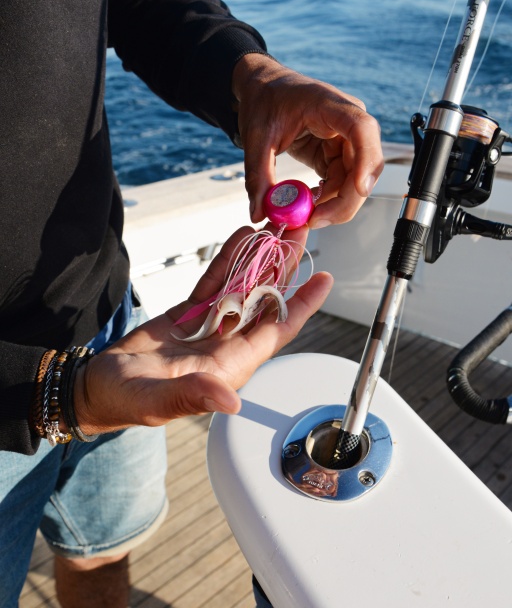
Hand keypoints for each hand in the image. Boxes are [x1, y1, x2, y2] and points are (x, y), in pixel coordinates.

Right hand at [73, 226, 332, 433]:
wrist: (98, 388)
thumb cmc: (128, 401)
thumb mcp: (158, 401)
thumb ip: (192, 397)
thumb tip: (231, 400)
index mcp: (229, 364)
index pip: (275, 330)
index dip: (302, 305)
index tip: (324, 278)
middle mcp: (226, 343)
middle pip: (265, 299)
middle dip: (285, 266)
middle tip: (300, 232)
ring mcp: (208, 325)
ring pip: (242, 285)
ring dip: (259, 256)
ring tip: (277, 227)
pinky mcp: (188, 313)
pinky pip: (214, 281)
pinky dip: (227, 259)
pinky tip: (241, 238)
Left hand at [232, 53, 383, 228]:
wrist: (262, 89)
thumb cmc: (264, 100)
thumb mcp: (256, 138)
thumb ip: (258, 175)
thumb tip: (259, 212)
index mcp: (331, 104)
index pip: (362, 129)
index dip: (367, 160)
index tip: (359, 189)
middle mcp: (348, 121)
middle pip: (364, 164)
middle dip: (345, 198)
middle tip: (316, 220)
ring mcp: (346, 139)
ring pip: (355, 180)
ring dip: (335, 204)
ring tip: (306, 216)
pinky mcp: (337, 154)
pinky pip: (341, 182)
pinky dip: (328, 199)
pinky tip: (310, 206)